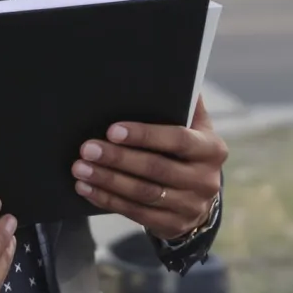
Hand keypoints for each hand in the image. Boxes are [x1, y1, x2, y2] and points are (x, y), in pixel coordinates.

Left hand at [73, 96, 227, 240]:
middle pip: (156, 168)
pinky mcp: (173, 225)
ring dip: (108, 180)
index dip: (144, 135)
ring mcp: (190, 206)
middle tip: (87, 148)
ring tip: (80, 168)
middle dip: (118, 158)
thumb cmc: (188, 151)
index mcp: (211, 149)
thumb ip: (186, 103)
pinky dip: (107, 199)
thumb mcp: (195, 128)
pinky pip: (135, 213)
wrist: (199, 198)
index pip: (177, 139)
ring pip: (142, 193)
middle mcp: (205, 179)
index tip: (112, 130)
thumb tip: (170, 67)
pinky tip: (87, 187)